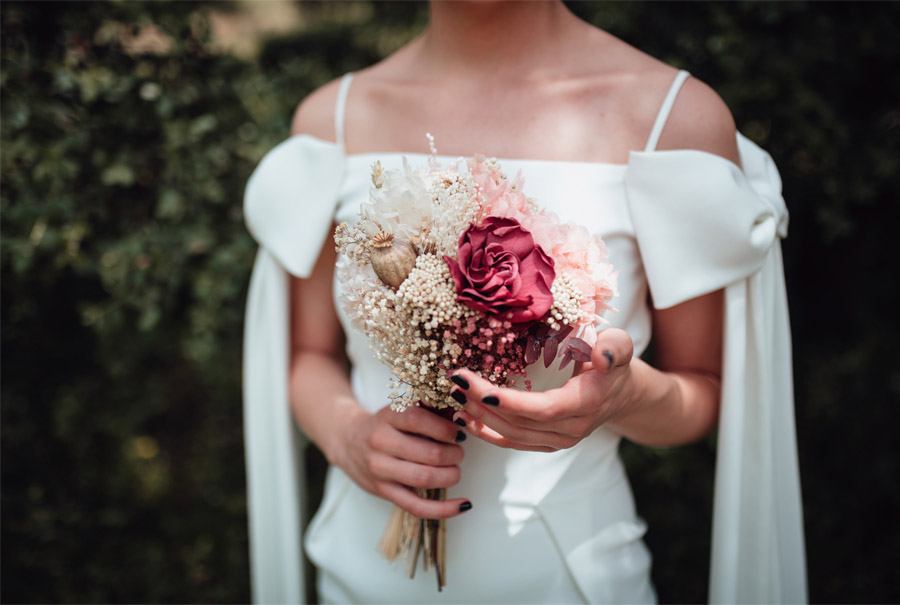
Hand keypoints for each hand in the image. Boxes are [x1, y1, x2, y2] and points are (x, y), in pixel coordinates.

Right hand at [332, 404, 471, 518]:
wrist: (347, 440)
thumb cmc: (384, 424)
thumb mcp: (399, 409)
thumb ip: (428, 410)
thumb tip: (463, 416)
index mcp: (387, 417)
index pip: (419, 420)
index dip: (445, 428)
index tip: (458, 432)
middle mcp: (380, 443)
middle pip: (429, 454)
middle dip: (454, 454)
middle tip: (458, 452)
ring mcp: (380, 470)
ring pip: (424, 479)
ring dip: (450, 476)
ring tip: (455, 470)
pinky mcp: (383, 492)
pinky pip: (417, 506)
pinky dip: (444, 509)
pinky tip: (463, 505)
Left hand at [450, 328, 635, 451]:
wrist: (622, 394)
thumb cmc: (614, 363)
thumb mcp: (620, 348)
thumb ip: (614, 348)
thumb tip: (602, 355)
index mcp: (585, 404)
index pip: (544, 409)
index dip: (512, 404)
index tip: (482, 391)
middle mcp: (571, 429)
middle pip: (519, 423)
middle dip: (484, 404)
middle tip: (457, 382)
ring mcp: (558, 440)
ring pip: (512, 435)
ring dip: (480, 418)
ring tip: (454, 396)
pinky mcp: (546, 443)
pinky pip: (512, 442)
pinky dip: (486, 432)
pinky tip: (464, 418)